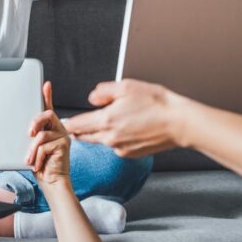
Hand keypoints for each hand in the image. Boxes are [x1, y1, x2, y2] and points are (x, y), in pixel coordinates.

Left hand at [26, 81, 70, 188]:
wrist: (51, 183)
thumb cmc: (41, 166)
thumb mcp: (32, 148)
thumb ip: (32, 137)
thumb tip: (26, 130)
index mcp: (50, 128)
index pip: (48, 108)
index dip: (48, 95)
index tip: (45, 85)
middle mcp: (59, 129)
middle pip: (47, 114)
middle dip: (35, 121)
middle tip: (28, 133)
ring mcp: (63, 136)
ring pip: (42, 135)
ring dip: (32, 149)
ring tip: (29, 160)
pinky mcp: (64, 145)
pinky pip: (44, 146)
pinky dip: (37, 157)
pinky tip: (37, 165)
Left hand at [66, 79, 190, 157]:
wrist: (179, 123)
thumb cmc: (156, 103)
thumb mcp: (126, 86)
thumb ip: (103, 92)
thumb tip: (91, 99)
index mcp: (106, 120)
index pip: (77, 125)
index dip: (67, 123)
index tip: (62, 121)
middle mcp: (110, 138)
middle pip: (84, 137)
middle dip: (79, 130)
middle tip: (77, 122)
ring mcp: (120, 148)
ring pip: (99, 141)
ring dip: (97, 133)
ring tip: (107, 120)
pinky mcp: (129, 154)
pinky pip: (114, 146)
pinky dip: (113, 138)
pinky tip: (125, 128)